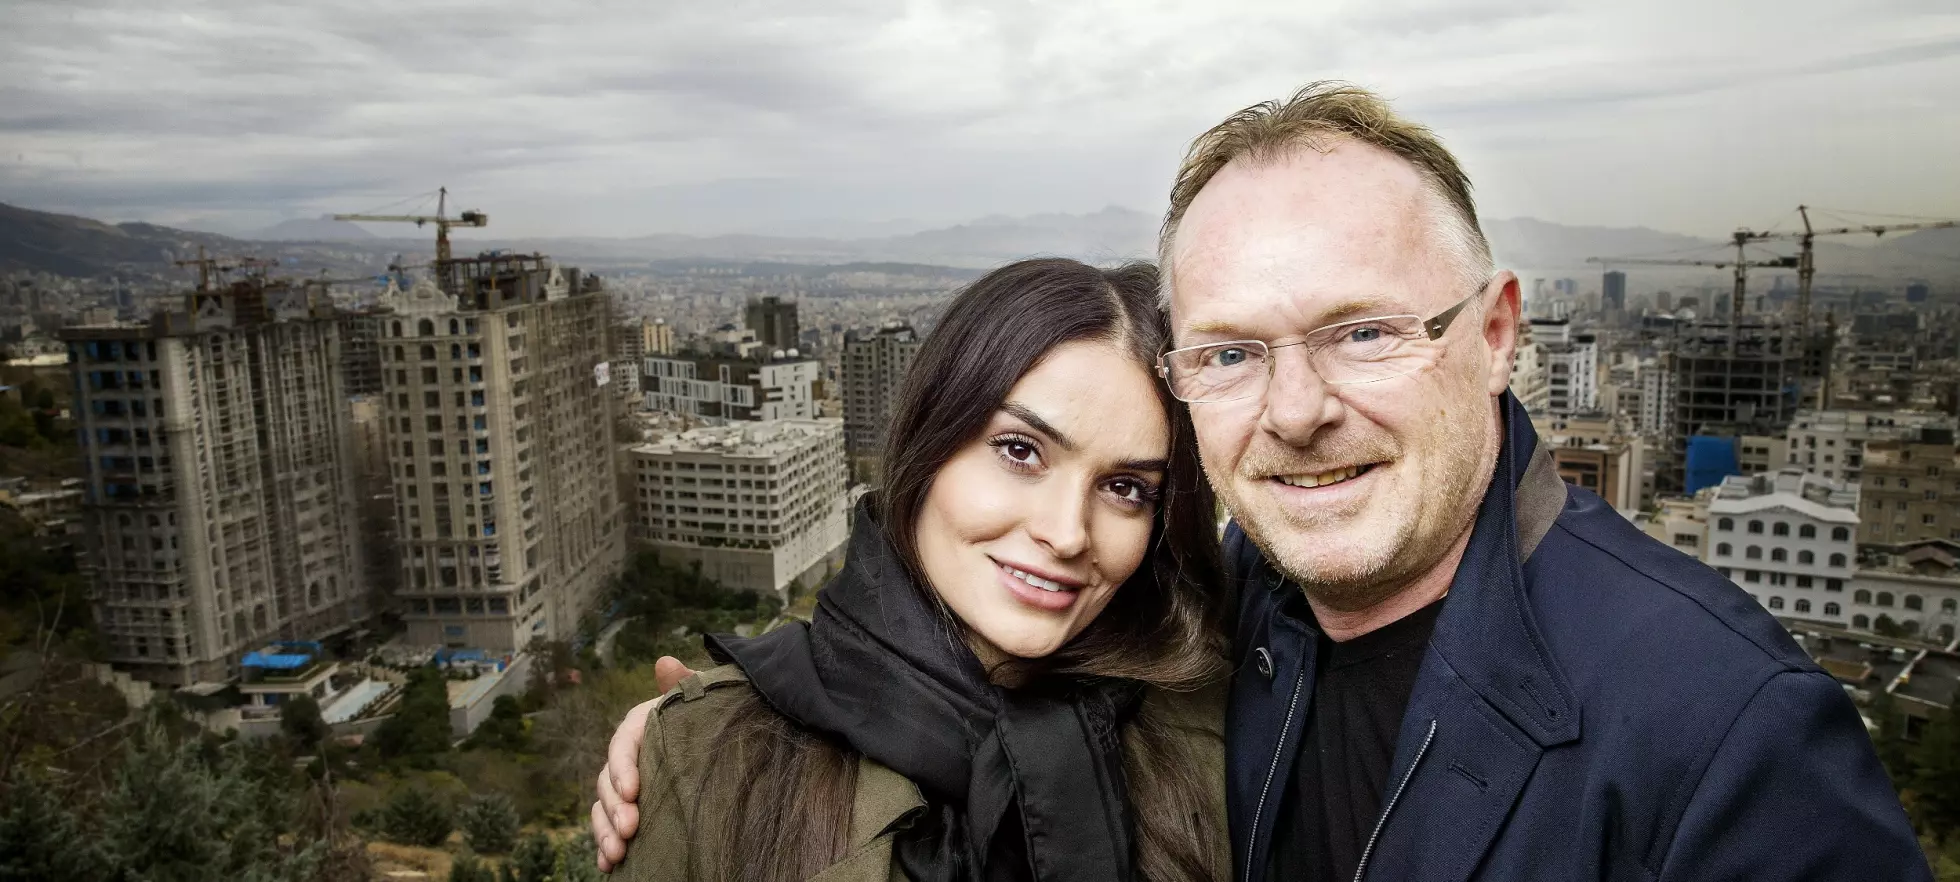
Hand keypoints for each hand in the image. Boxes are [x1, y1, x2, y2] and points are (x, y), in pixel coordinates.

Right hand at [592, 656, 699, 870]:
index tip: (634, 791)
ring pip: (604, 809)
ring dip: (605, 832)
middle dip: (613, 808)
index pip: (623, 744)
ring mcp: (630, 788)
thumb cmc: (713, 715)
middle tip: (630, 830)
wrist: (728, 741)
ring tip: (617, 854)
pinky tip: (608, 866)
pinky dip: (605, 848)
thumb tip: (665, 662)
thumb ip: (685, 683)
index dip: (622, 767)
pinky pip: (611, 830)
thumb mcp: (705, 698)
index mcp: (642, 727)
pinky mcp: (635, 813)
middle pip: (608, 782)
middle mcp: (631, 758)